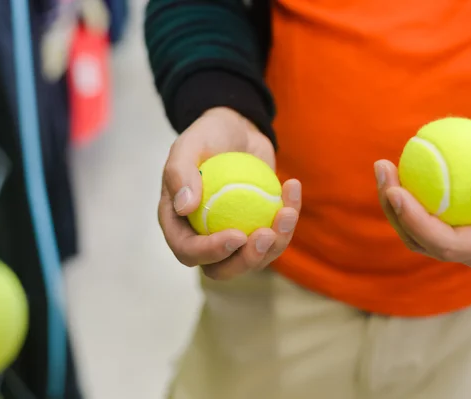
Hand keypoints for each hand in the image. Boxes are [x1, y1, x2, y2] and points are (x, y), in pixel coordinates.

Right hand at [159, 107, 301, 279]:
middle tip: (266, 235)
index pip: (188, 251)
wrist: (236, 128)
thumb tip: (184, 208)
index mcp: (178, 223)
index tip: (237, 235)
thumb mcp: (190, 144)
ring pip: (253, 258)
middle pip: (222, 268)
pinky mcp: (258, 227)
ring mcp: (232, 235)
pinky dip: (288, 219)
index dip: (211, 252)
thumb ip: (180, 173)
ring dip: (276, 243)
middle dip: (247, 260)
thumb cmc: (208, 135)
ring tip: (288, 212)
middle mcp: (203, 236)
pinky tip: (292, 188)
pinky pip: (275, 235)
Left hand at [375, 122, 470, 269]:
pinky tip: (389, 171)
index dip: (417, 223)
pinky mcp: (441, 232)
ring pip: (411, 234)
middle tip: (384, 170)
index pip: (448, 244)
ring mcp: (455, 244)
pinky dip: (397, 198)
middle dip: (395, 211)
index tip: (396, 190)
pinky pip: (412, 220)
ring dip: (390, 204)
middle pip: (423, 242)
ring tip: (383, 167)